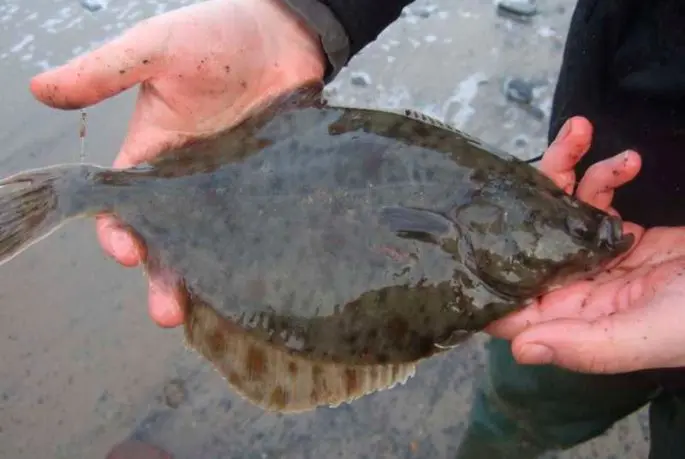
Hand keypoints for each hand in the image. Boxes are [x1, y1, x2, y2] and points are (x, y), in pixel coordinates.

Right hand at [29, 0, 325, 326]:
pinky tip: (256, 280)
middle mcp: (189, 179)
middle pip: (167, 238)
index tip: (125, 251)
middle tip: (165, 310)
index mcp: (154, 151)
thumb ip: (106, 73)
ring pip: (211, 243)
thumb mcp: (156, 49)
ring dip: (204, 277)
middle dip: (161, 275)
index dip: (119, 232)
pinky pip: (257, 227)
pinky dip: (253, 254)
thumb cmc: (217, 34)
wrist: (283, 32)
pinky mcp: (268, 187)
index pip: (125, 205)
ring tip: (207, 309)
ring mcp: (230, 186)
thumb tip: (40, 89)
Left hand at [487, 116, 684, 373]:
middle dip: (526, 198)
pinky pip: (599, 202)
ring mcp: (601, 261)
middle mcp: (578, 291)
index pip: (511, 304)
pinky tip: (630, 162)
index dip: (486, 271)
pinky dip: (606, 176)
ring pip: (560, 214)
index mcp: (574, 319)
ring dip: (566, 172)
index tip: (472, 226)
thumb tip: (523, 351)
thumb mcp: (648, 334)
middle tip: (535, 159)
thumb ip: (586, 345)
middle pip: (527, 244)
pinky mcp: (626, 237)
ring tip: (581, 132)